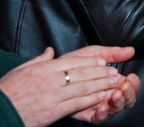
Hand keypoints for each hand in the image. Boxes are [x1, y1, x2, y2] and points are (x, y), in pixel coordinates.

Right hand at [0, 47, 125, 126]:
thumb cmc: (8, 91)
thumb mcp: (22, 70)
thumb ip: (39, 60)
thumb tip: (49, 51)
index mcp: (44, 68)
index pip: (73, 62)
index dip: (90, 61)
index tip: (103, 61)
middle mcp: (51, 80)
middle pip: (82, 73)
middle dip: (101, 72)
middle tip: (114, 71)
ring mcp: (53, 95)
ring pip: (82, 87)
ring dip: (100, 84)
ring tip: (113, 82)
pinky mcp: (53, 111)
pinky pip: (76, 103)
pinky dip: (91, 100)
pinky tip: (101, 97)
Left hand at [61, 46, 139, 122]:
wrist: (55, 72)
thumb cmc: (76, 63)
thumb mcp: (95, 54)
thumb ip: (113, 53)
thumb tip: (131, 50)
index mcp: (115, 80)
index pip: (131, 85)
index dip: (134, 83)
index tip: (131, 76)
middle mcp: (110, 94)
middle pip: (128, 99)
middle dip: (129, 93)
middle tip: (124, 86)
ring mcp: (100, 104)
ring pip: (116, 109)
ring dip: (118, 103)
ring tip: (115, 95)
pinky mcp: (87, 113)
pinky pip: (98, 119)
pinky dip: (103, 115)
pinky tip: (102, 107)